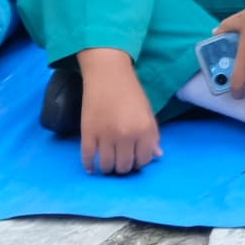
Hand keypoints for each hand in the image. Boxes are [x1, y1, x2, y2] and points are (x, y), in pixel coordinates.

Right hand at [78, 51, 163, 173]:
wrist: (108, 76)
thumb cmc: (131, 93)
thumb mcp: (148, 113)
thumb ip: (153, 135)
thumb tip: (157, 156)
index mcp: (144, 130)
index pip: (144, 160)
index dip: (140, 162)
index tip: (135, 159)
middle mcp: (126, 136)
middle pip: (124, 166)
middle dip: (124, 168)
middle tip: (121, 162)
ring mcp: (105, 135)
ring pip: (107, 165)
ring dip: (108, 168)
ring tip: (108, 164)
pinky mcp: (87, 133)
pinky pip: (87, 157)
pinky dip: (89, 165)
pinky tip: (91, 167)